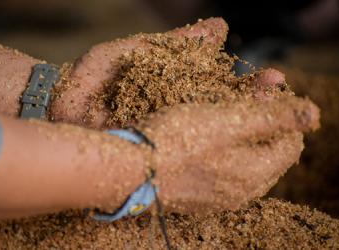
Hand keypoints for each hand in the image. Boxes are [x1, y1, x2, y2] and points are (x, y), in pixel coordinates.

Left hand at [49, 18, 285, 129]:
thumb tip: (220, 28)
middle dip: (250, 105)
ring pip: (203, 132)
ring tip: (270, 121)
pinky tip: (230, 150)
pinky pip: (179, 151)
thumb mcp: (136, 53)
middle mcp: (172, 111)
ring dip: (236, 128)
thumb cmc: (92, 75)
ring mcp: (162, 132)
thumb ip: (176, 45)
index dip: (245, 84)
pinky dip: (204, 150)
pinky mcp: (149, 150)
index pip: (219, 86)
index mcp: (173, 86)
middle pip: (218, 111)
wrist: (59, 105)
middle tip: (279, 99)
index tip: (273, 78)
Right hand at [136, 97, 319, 213]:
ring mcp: (217, 198)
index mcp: (255, 173)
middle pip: (266, 154)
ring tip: (219, 116)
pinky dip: (220, 153)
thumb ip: (274, 116)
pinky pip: (220, 173)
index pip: (289, 143)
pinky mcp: (196, 197)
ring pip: (242, 163)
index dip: (281, 115)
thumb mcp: (230, 119)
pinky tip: (202, 140)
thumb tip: (313, 114)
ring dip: (239, 137)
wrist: (130, 169)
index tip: (261, 95)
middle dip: (259, 124)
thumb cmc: (177, 140)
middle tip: (239, 101)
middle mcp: (241, 192)